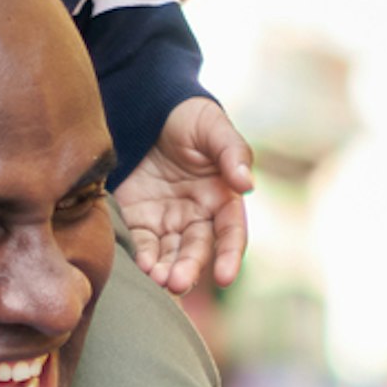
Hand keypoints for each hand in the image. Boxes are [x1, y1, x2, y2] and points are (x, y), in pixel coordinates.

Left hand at [113, 97, 252, 294]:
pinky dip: (141, 257)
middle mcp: (196, 216)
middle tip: (176, 282)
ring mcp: (167, 220)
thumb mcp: (213, 127)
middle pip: (196, 250)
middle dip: (188, 268)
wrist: (148, 105)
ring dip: (164, 270)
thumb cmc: (189, 117)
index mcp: (222, 198)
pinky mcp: (139, 218)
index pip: (231, 233)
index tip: (224, 276)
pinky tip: (139, 266)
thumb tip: (247, 183)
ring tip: (156, 279)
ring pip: (169, 254)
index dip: (229, 256)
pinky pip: (141, 243)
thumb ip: (232, 153)